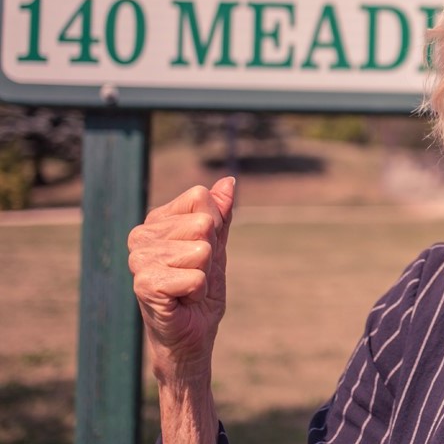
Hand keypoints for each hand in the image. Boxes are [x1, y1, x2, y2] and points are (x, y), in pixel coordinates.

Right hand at [128, 176, 234, 382]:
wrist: (192, 337)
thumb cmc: (201, 292)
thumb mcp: (217, 246)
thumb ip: (221, 214)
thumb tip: (229, 181)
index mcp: (156, 220)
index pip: (200, 197)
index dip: (214, 227)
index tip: (202, 253)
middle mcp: (141, 235)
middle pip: (203, 223)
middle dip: (210, 255)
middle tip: (193, 275)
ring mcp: (139, 259)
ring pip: (202, 250)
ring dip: (204, 275)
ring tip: (187, 289)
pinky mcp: (144, 284)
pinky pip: (196, 277)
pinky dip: (198, 292)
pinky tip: (182, 301)